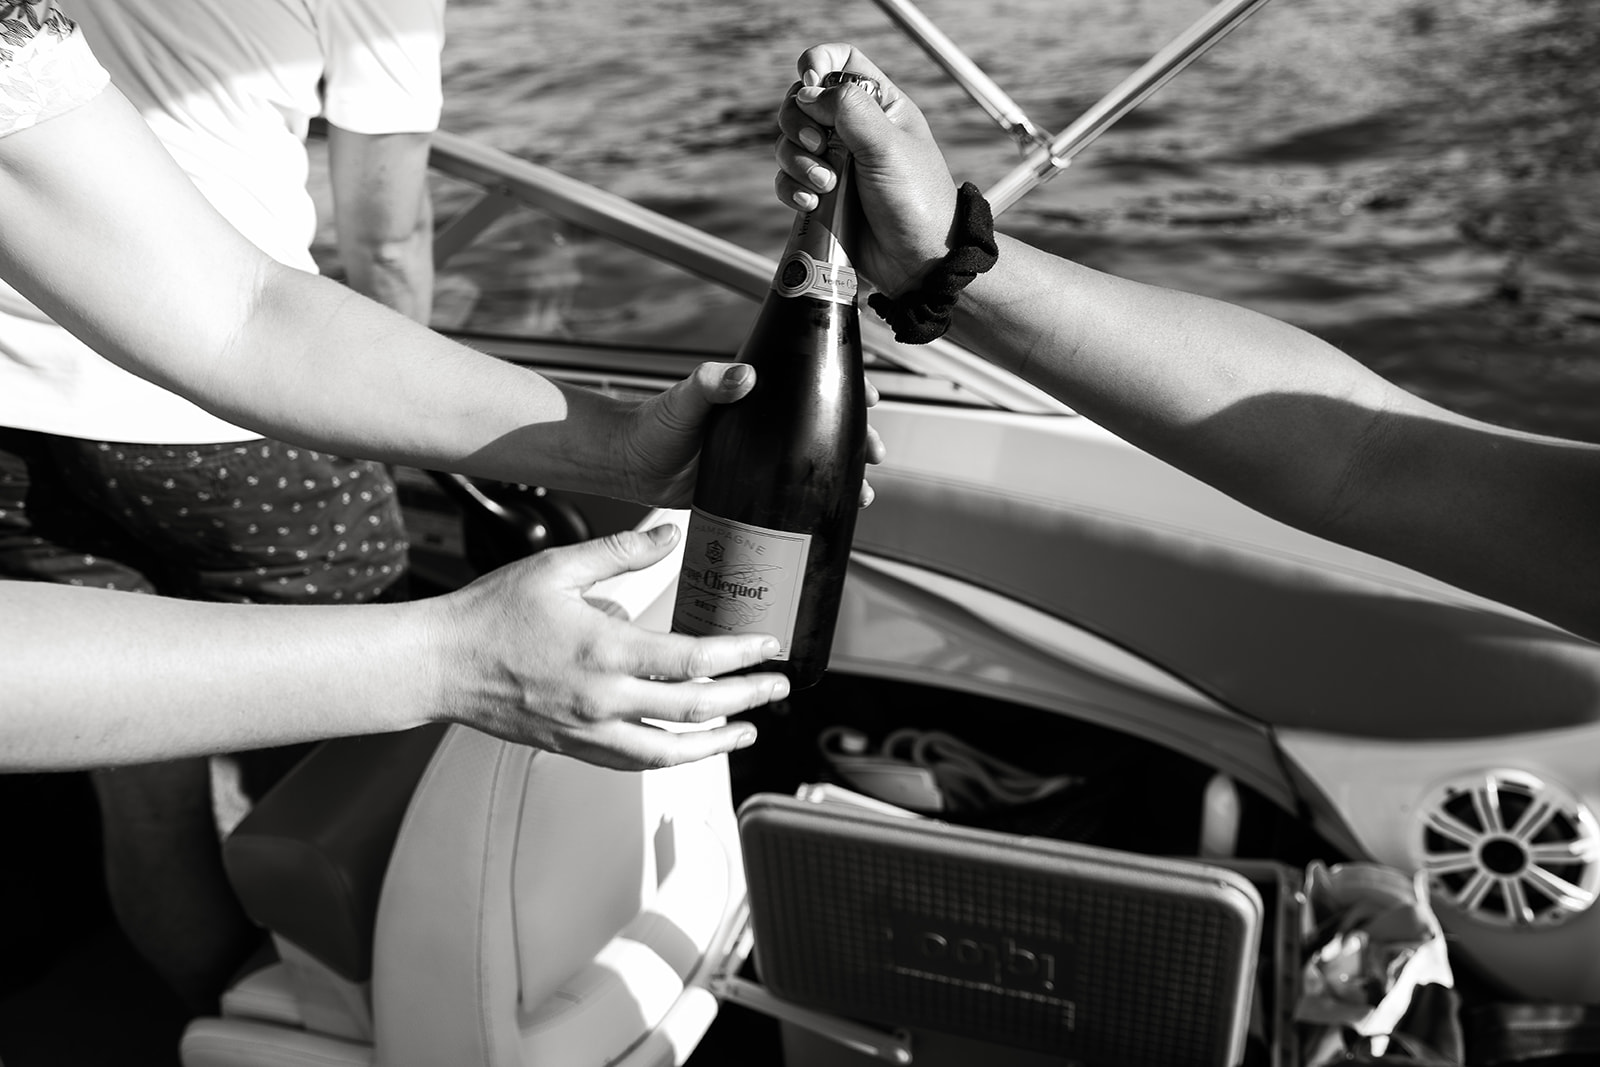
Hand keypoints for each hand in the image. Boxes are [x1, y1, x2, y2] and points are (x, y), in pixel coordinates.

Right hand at [428, 523, 787, 769]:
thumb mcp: (558, 568)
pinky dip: (672, 757)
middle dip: (747, 698)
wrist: (439, 665)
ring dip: (718, 742)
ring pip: (671, 751)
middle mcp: (602, 700)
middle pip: (695, 709)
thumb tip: (668, 536)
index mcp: (605, 651)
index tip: (767, 646)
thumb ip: (620, 552)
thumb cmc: (490, 616)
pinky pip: (634, 763)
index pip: (693, 660)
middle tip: (775, 687)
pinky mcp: (574, 748)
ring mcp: (588, 731)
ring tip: (746, 729)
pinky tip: (688, 747)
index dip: (740, 655)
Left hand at [616, 359, 885, 507]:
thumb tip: (742, 375)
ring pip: (814, 461)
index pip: (810, 379)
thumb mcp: (684, 399)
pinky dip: (815, 499)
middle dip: (856, 437)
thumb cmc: (652, 424)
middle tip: (874, 452)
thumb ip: (710, 383)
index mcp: (756, 393)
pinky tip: (830, 512)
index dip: (843, 384)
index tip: (868, 395)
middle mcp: (765, 423)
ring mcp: (762, 455)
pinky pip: (792, 490)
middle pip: (823, 425)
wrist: (631, 465)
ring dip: (842, 474)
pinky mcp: (752, 485)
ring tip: (862, 493)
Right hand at [775, 44, 959, 297]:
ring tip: (826, 184)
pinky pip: (788, 180)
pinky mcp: (821, 195)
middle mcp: (853, 129)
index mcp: (880, 105)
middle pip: (802, 101)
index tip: (810, 79)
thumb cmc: (918, 201)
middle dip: (799, 122)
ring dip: (797, 161)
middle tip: (819, 145)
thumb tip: (808, 91)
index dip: (819, 60)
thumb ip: (848, 109)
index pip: (841, 60)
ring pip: (789, 142)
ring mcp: (835, 162)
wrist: (918, 261)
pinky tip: (812, 202)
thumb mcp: (887, 145)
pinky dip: (792, 188)